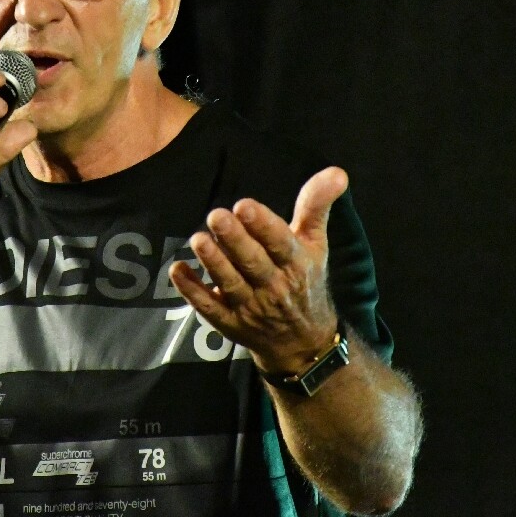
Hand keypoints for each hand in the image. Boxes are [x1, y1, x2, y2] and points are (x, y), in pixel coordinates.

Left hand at [169, 166, 348, 374]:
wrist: (304, 344)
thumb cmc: (305, 282)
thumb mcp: (315, 244)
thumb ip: (316, 206)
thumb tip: (337, 172)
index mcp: (296, 264)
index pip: (280, 244)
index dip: (263, 225)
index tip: (244, 205)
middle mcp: (275, 287)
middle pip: (253, 263)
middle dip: (235, 240)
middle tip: (216, 216)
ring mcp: (251, 308)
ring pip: (231, 285)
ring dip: (214, 263)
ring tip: (198, 239)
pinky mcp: (230, 324)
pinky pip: (209, 309)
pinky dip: (192, 292)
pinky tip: (177, 271)